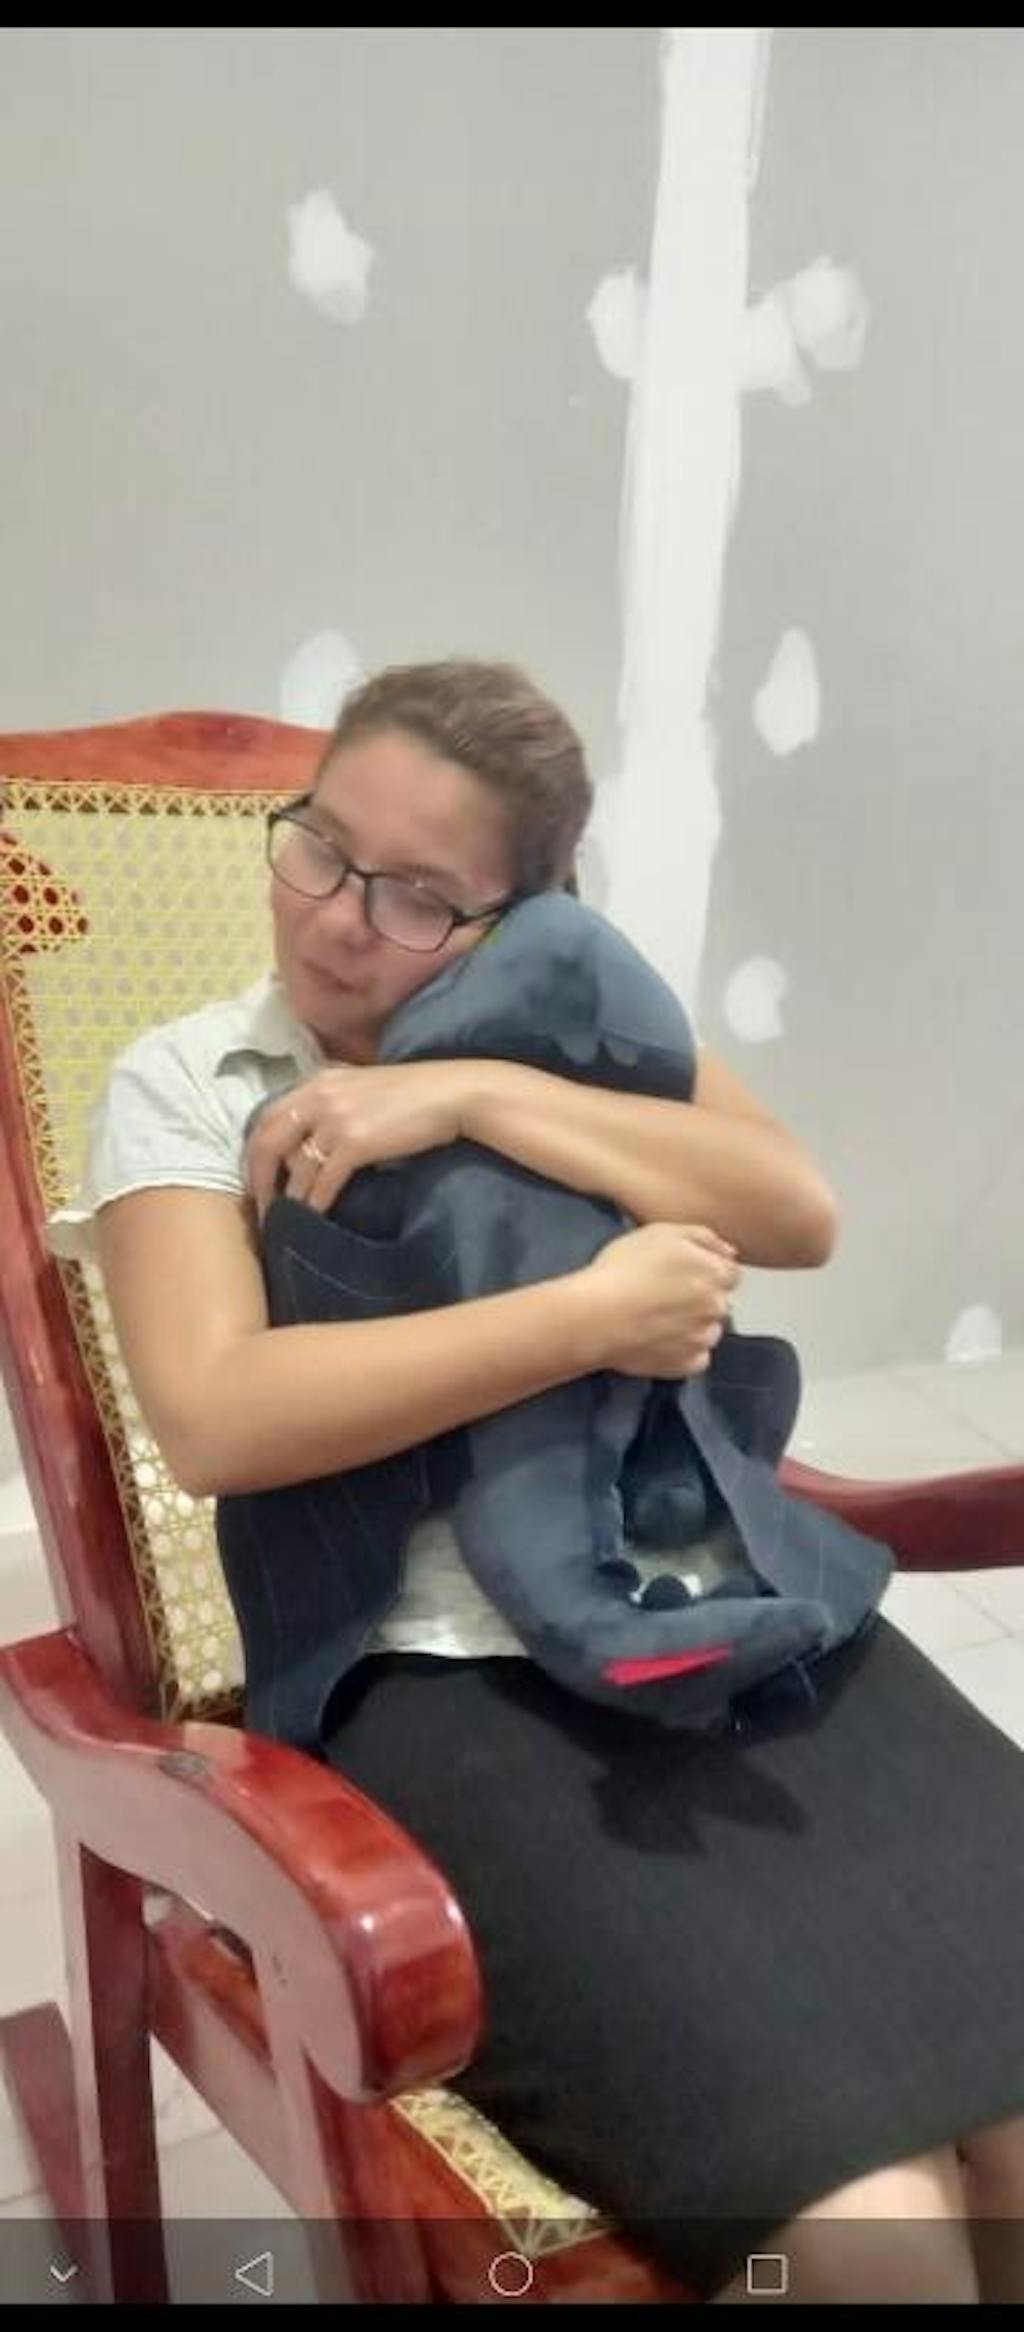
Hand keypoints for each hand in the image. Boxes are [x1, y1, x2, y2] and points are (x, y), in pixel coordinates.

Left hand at [244, 1062, 474, 1220]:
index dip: (255, 1150)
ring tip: (284, 1220)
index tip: (257, 1176)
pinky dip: (315, 1203)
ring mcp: (335, 1119)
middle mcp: (319, 1096)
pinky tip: (314, 1217)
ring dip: (287, 1198)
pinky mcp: (355, 1142)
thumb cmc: (414, 1093)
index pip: (268, 1116)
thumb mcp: (361, 1088)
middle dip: (259, 1178)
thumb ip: (333, 1104)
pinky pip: (324, 1180)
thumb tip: (314, 1141)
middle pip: (268, 1141)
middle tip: (259, 1206)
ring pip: (296, 1166)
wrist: (452, 1094)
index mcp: (317, 1082)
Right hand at [580, 1222, 741, 1378]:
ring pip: (709, 1330)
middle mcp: (717, 1306)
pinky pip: (695, 1358)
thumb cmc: (623, 1269)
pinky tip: (658, 1341)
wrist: (595, 1317)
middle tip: (664, 1296)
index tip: (679, 1274)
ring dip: (693, 1326)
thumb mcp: (660, 1232)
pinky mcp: (688, 1365)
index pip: (730, 1273)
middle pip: (719, 1302)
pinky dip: (683, 1351)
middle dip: (701, 1299)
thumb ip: (702, 1237)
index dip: (704, 1271)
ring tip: (657, 1321)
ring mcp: (704, 1339)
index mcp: (715, 1272)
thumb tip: (730, 1251)